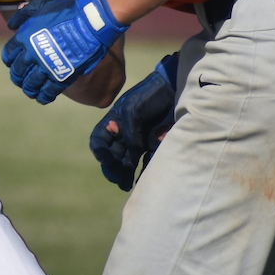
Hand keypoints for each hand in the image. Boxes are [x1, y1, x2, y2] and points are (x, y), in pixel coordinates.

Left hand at [1, 0, 128, 103]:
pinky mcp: (61, 77)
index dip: (10, 60)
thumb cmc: (66, 12)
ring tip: (30, 90)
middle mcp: (31, 55)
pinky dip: (43, 97)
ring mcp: (46, 67)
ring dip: (29, 89)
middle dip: (18, 77)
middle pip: (18, 72)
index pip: (9, 55)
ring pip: (31, 84)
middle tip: (20, 79)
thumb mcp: (41, 6)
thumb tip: (12, 24)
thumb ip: (25, 14)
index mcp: (24, 38)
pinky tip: (42, 98)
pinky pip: (48, 92)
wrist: (89, 23)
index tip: (13, 62)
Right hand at [89, 53, 179, 189]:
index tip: (106, 161)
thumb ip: (130, 134)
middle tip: (119, 180)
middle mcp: (124, 133)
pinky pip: (147, 161)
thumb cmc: (149, 95)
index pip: (99, 141)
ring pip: (128, 162)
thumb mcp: (133, 111)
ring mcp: (139, 139)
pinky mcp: (154, 144)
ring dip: (126, 174)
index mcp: (113, 123)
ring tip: (127, 185)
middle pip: (113, 156)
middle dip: (114, 169)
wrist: (175, 88)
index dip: (100, 153)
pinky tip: (143, 180)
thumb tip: (130, 159)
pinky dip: (144, 172)